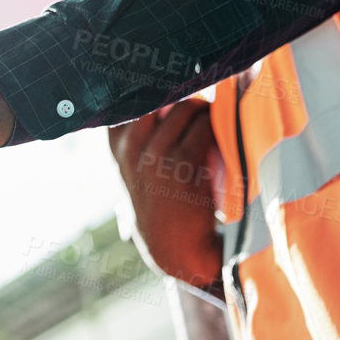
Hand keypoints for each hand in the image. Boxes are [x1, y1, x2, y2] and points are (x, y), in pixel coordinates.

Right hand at [108, 99, 223, 288]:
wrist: (175, 249)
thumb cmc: (159, 207)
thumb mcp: (132, 172)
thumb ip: (135, 138)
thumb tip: (162, 96)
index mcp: (116, 146)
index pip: (125, 100)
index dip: (149, 89)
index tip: (167, 89)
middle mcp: (131, 147)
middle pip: (160, 96)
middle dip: (183, 96)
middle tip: (198, 107)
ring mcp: (156, 154)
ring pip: (187, 107)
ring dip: (205, 110)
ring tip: (213, 121)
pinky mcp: (185, 162)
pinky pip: (205, 125)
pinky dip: (217, 124)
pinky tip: (223, 132)